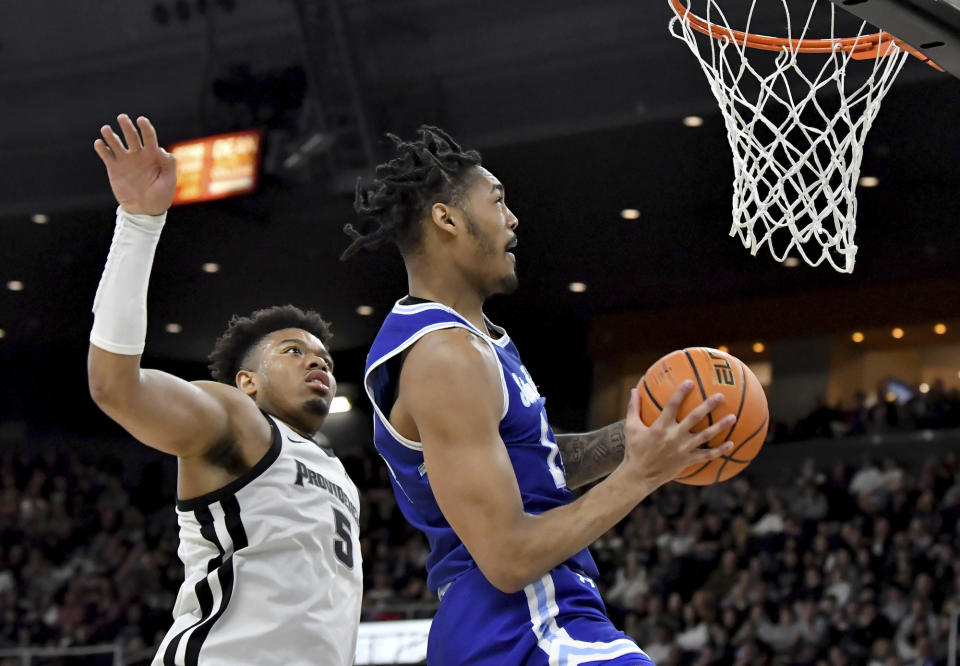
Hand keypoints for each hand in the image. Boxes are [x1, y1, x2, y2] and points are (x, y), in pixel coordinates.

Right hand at [94, 114, 175, 214]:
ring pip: (117, 143)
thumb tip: (162, 151)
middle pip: (131, 136)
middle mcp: (138, 154)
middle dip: (127, 126)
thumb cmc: (161, 195)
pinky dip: (102, 149)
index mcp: (153, 155)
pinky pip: (107, 155)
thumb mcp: (169, 181)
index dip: (146, 127)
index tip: (141, 120)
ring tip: (106, 129)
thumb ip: (169, 165)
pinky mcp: (114, 168)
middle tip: (122, 117)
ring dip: (111, 135)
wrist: (145, 210)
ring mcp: (125, 160)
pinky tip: (99, 143)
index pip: (149, 137)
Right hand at [619, 379, 733, 491]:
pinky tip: (731, 444)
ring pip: (705, 436)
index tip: (690, 382)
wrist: (639, 476)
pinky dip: (719, 450)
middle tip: (721, 396)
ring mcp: (682, 450)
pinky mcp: (687, 461)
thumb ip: (633, 408)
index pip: (671, 406)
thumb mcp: (630, 428)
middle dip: (708, 406)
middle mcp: (673, 437)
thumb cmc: (634, 450)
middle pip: (694, 418)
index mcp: (659, 428)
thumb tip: (633, 389)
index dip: (680, 393)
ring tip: (733, 417)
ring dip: (720, 426)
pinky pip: (706, 455)